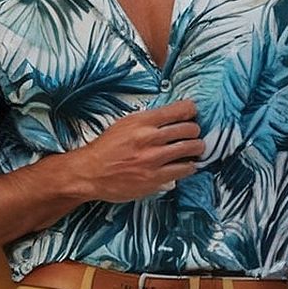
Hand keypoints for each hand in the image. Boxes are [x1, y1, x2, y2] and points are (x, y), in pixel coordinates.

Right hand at [67, 99, 205, 202]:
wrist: (90, 173)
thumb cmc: (106, 149)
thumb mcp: (125, 124)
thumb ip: (148, 120)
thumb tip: (172, 117)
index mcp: (142, 121)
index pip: (179, 110)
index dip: (191, 111)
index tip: (192, 114)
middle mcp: (150, 138)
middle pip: (190, 129)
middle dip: (195, 131)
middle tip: (193, 135)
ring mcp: (154, 159)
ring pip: (191, 148)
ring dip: (197, 149)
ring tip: (194, 150)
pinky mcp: (155, 178)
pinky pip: (184, 169)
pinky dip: (189, 166)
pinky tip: (185, 165)